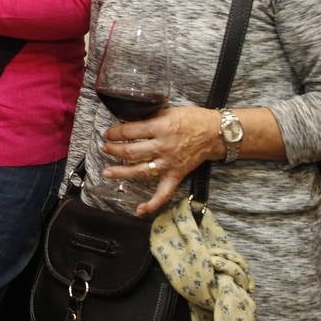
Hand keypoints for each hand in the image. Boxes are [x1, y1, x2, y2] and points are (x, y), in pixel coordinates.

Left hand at [100, 106, 222, 214]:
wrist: (215, 133)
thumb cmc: (192, 119)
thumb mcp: (168, 111)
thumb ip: (150, 117)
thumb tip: (129, 120)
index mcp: (160, 128)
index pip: (130, 131)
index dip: (115, 133)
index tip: (107, 134)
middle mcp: (162, 147)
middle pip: (131, 152)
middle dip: (114, 150)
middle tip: (105, 148)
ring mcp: (169, 163)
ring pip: (141, 171)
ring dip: (122, 173)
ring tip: (107, 172)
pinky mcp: (176, 175)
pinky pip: (164, 193)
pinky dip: (152, 203)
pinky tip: (139, 210)